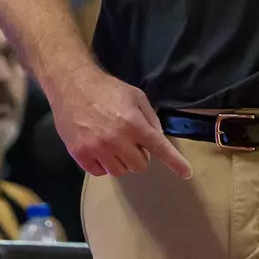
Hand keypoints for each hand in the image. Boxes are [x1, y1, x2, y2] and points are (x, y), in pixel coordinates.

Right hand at [52, 67, 191, 179]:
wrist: (72, 85)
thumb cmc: (107, 89)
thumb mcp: (136, 96)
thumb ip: (150, 118)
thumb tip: (158, 138)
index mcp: (133, 123)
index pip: (159, 148)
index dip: (175, 162)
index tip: (186, 173)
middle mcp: (116, 139)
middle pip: (139, 165)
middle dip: (139, 154)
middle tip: (130, 141)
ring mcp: (96, 149)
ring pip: (120, 172)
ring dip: (121, 161)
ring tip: (113, 143)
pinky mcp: (80, 154)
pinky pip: (100, 173)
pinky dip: (103, 165)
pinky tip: (100, 149)